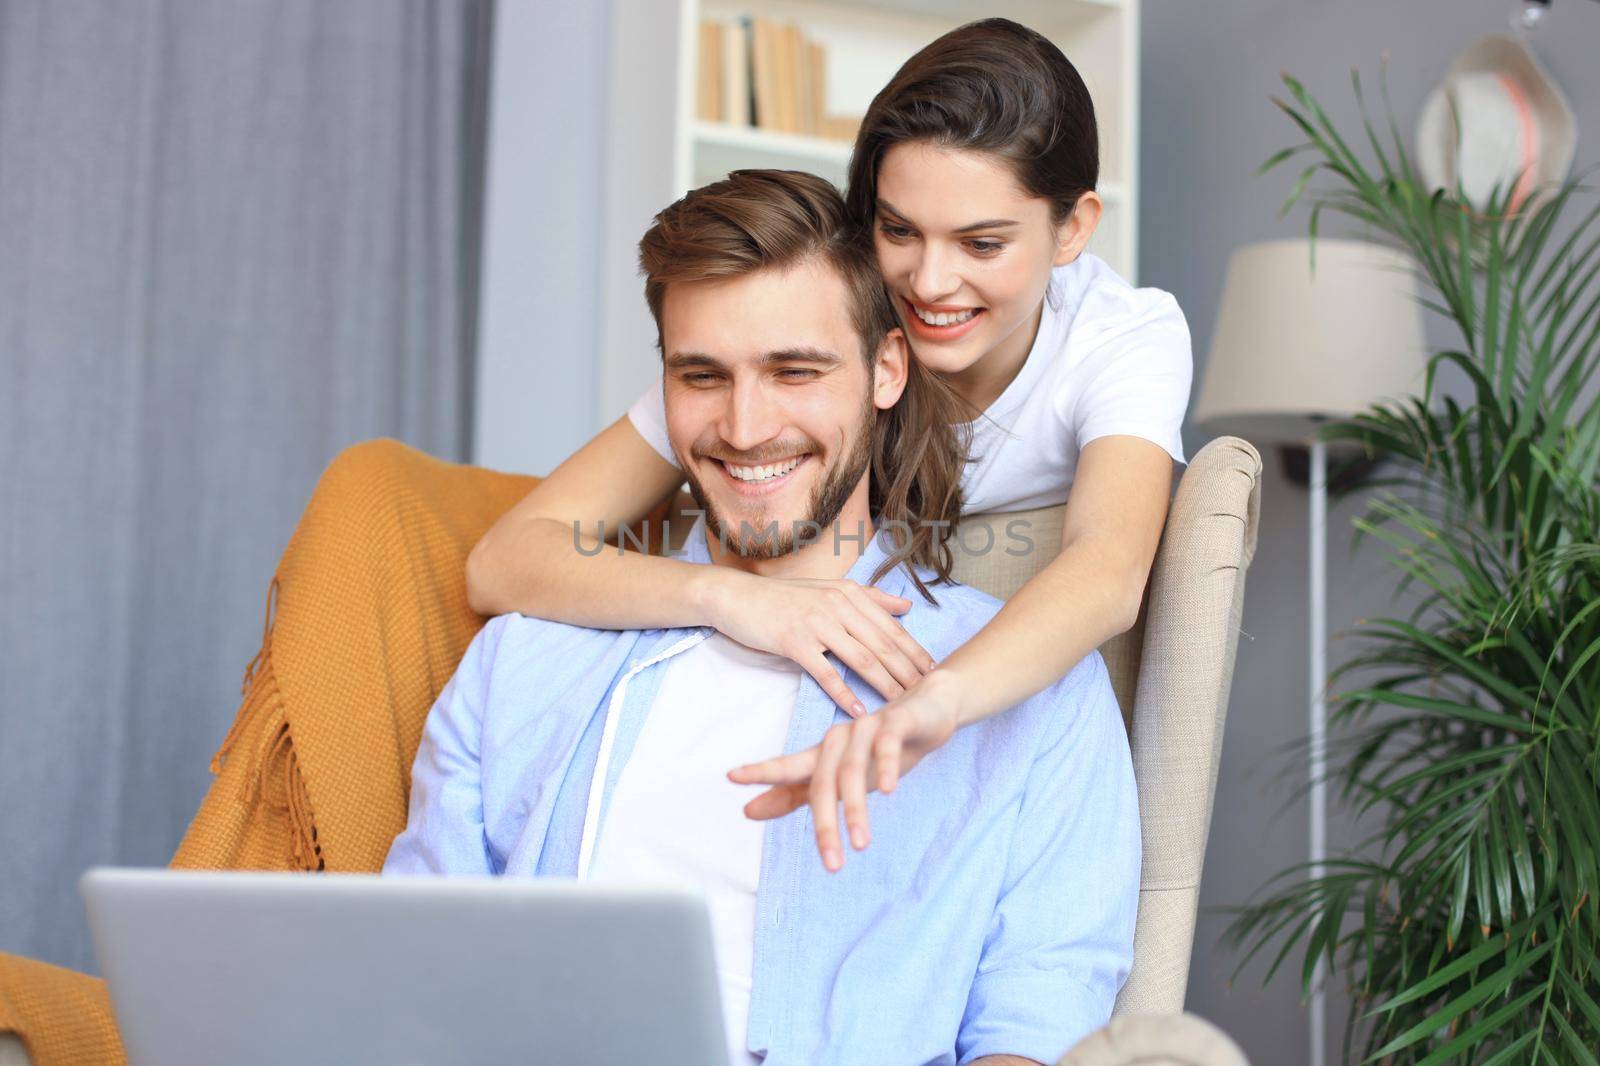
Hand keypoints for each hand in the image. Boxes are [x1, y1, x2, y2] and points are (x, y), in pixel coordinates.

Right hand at [705, 572, 935, 714]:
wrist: (736, 597)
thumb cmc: (784, 598)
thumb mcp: (829, 589)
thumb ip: (871, 598)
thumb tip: (907, 607)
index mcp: (849, 593)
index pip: (890, 626)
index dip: (915, 651)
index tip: (934, 672)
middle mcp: (837, 604)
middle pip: (882, 644)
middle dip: (908, 672)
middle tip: (927, 695)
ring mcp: (816, 622)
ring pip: (861, 658)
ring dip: (884, 685)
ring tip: (901, 706)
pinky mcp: (794, 641)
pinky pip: (826, 671)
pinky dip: (844, 692)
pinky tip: (859, 709)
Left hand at [727, 672, 963, 870]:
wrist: (931, 706)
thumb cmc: (881, 746)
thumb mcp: (841, 776)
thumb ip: (795, 794)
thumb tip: (746, 812)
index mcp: (824, 753)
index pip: (789, 765)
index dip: (763, 771)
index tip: (732, 777)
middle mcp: (841, 738)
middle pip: (823, 781)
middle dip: (825, 824)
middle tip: (832, 863)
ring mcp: (868, 728)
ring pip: (853, 769)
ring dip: (856, 808)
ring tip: (860, 843)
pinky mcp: (898, 721)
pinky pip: (887, 744)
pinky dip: (887, 765)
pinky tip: (889, 789)